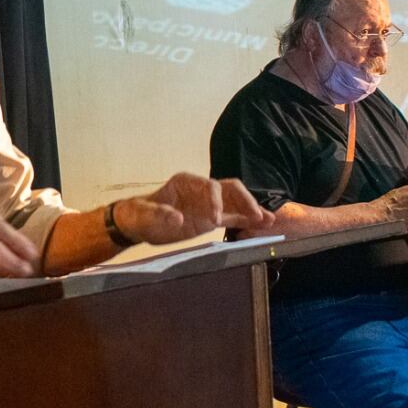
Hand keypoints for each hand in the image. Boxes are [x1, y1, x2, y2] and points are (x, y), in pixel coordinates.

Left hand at [113, 173, 273, 244]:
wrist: (138, 223)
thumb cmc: (140, 215)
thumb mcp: (145, 215)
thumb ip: (160, 215)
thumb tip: (178, 218)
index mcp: (186, 182)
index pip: (210, 186)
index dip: (216, 201)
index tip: (216, 220)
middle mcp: (202, 190)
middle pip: (230, 189)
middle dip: (244, 201)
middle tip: (256, 216)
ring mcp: (209, 203)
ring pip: (237, 202)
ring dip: (252, 210)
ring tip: (269, 220)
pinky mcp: (212, 218)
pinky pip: (234, 217)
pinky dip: (247, 220)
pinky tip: (261, 225)